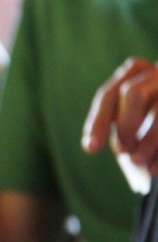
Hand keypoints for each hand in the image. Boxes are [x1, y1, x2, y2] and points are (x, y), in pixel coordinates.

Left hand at [83, 57, 157, 172]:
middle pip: (134, 93)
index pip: (110, 95)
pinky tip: (155, 169)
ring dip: (147, 141)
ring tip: (138, 161)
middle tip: (121, 151)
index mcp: (136, 72)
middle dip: (125, 127)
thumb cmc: (147, 122)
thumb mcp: (131, 120)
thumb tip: (98, 146)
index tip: (91, 148)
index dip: (98, 122)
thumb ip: (119, 127)